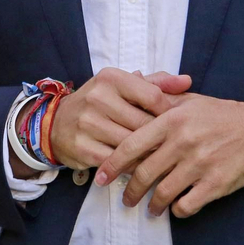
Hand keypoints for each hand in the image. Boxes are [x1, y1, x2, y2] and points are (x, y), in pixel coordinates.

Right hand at [42, 68, 191, 170]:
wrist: (57, 124)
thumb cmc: (100, 104)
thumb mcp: (123, 86)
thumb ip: (156, 83)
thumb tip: (187, 81)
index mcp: (111, 78)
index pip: (153, 96)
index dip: (169, 113)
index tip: (173, 123)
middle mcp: (98, 98)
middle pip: (144, 123)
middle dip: (160, 137)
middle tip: (172, 146)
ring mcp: (88, 124)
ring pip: (132, 144)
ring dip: (148, 154)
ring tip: (159, 157)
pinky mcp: (83, 147)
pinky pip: (118, 162)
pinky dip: (132, 166)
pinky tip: (139, 165)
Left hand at [96, 96, 243, 218]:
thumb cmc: (221, 114)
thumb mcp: (189, 100)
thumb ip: (160, 99)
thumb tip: (134, 86)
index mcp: (172, 121)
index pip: (132, 146)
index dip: (112, 164)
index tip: (101, 177)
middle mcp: (182, 143)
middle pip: (144, 174)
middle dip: (131, 192)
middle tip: (127, 200)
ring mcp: (199, 165)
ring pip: (163, 193)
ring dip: (153, 205)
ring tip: (151, 209)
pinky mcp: (215, 184)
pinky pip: (187, 205)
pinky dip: (178, 210)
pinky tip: (177, 208)